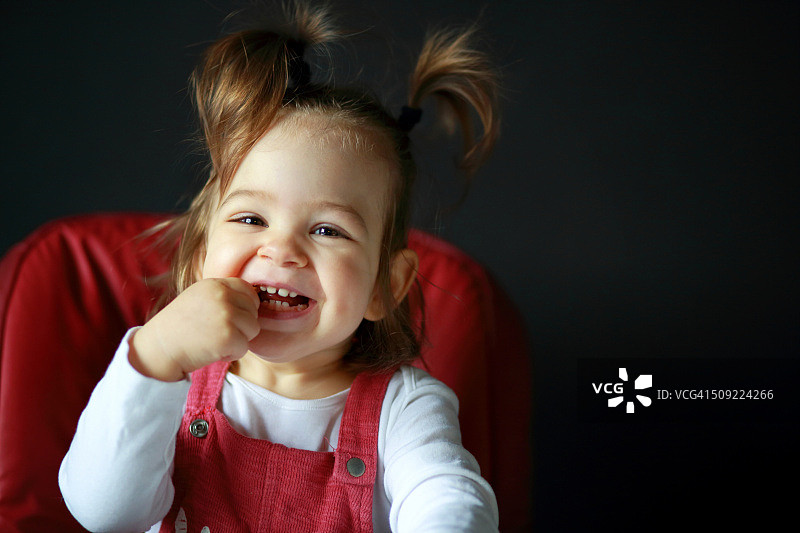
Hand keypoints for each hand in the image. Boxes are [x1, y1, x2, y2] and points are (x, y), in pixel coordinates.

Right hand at [129, 278, 260, 380]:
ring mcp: (226, 316)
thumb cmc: (179, 326)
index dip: (247, 305)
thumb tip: (253, 299)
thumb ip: (222, 295)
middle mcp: (222, 296)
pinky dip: (232, 354)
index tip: (235, 317)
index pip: (248, 290)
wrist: (159, 348)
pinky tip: (213, 351)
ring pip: (253, 329)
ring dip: (238, 340)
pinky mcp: (228, 337)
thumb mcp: (199, 298)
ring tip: (215, 341)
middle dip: (242, 325)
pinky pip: (244, 347)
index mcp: (215, 284)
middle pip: (253, 311)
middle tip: (219, 332)